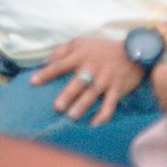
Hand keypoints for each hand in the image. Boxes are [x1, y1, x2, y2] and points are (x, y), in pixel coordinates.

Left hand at [31, 37, 146, 125]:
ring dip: (82, 107)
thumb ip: (62, 51)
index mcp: (79, 57)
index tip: (33, 82)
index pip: (59, 66)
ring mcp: (105, 81)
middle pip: (77, 84)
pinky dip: (103, 116)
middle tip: (57, 107)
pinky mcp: (117, 90)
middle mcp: (91, 69)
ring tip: (72, 117)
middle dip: (67, 96)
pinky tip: (94, 124)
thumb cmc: (101, 48)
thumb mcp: (80, 42)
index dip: (46, 74)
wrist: (133, 51)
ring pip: (92, 96)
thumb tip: (46, 60)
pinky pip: (110, 105)